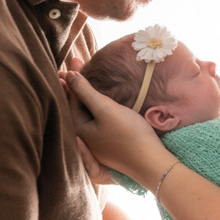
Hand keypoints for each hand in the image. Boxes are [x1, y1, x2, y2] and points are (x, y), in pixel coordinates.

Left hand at [65, 70, 169, 184]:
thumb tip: (68, 76)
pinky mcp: (109, 143)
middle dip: (76, 84)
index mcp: (78, 128)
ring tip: (84, 77)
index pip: (72, 97)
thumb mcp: (105, 110)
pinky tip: (99, 99)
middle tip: (76, 63)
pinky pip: (96, 119)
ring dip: (85, 93)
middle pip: (76, 105)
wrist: (151, 161)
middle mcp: (83, 137)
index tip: (75, 58)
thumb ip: (85, 92)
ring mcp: (96, 142)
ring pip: (86, 112)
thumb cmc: (129, 134)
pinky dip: (94, 104)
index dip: (73, 76)